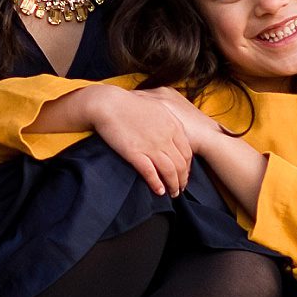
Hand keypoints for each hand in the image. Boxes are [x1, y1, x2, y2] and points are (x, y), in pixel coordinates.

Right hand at [79, 86, 198, 193]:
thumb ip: (168, 121)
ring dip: (173, 185)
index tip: (184, 174)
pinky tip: (158, 191)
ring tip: (172, 193)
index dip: (188, 167)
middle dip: (182, 179)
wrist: (108, 103)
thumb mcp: (157, 107)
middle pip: (181, 164)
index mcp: (172, 125)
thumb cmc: (129, 104)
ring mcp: (151, 146)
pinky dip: (156, 184)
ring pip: (169, 171)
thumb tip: (173, 133)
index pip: (187, 152)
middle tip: (180, 188)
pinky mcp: (135, 153)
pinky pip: (150, 173)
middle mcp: (165, 137)